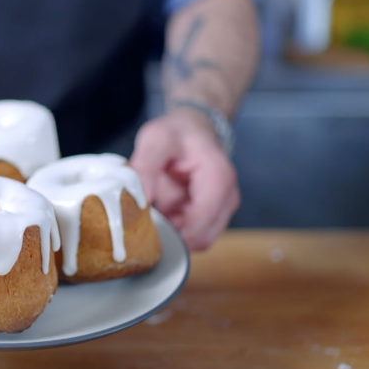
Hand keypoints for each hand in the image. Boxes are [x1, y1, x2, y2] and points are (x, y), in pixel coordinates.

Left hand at [129, 109, 239, 250]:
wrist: (192, 129)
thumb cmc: (176, 133)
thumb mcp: (154, 139)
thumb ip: (146, 167)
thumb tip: (141, 201)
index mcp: (218, 178)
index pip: (203, 220)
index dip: (178, 235)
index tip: (150, 238)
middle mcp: (227, 197)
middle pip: (203, 237)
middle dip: (174, 237)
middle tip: (145, 227)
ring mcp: (223, 208)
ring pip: (198, 239)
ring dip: (174, 234)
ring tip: (152, 217)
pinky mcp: (214, 215)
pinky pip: (194, 233)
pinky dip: (176, 230)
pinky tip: (160, 215)